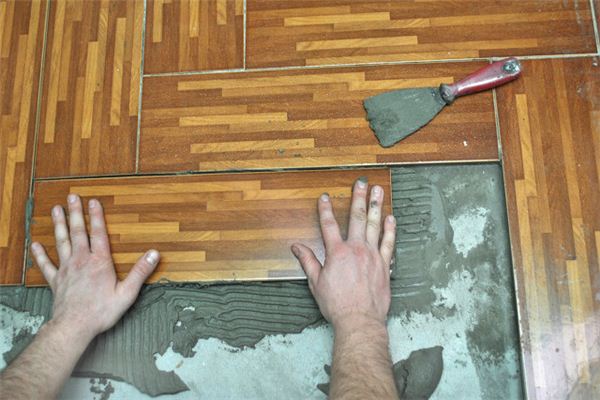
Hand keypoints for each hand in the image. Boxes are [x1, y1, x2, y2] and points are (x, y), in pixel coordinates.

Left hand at [30, 194, 159, 339]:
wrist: (74, 327)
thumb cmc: (101, 311)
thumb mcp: (127, 293)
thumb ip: (140, 272)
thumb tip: (154, 254)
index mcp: (100, 262)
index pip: (98, 234)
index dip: (97, 217)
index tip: (94, 201)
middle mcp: (81, 261)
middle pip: (78, 232)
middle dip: (75, 213)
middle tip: (72, 197)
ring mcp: (66, 269)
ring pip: (61, 242)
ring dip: (59, 225)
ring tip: (56, 210)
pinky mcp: (56, 280)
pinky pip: (46, 264)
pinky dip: (40, 254)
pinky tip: (35, 245)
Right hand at [291, 178, 395, 329]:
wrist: (359, 320)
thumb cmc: (337, 304)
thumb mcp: (316, 283)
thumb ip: (308, 261)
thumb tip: (296, 247)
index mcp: (337, 253)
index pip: (329, 225)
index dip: (325, 209)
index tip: (325, 197)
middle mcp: (356, 250)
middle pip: (357, 218)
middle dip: (358, 198)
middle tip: (361, 183)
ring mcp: (372, 256)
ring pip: (375, 225)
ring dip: (376, 206)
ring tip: (378, 190)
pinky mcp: (384, 265)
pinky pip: (389, 242)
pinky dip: (390, 229)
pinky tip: (390, 217)